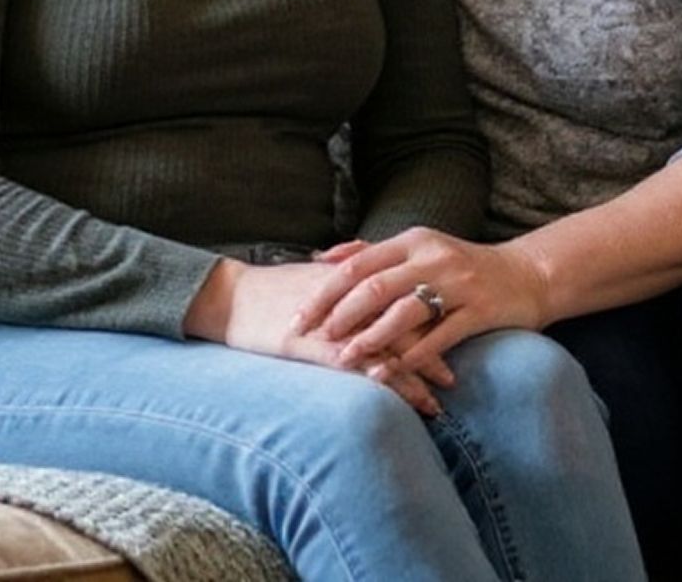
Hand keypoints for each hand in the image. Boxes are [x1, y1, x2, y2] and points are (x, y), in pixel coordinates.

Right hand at [187, 260, 456, 415]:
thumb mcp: (312, 280)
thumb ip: (345, 282)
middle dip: (431, 353)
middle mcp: (349, 299)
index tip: (451, 339)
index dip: (430, 320)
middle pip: (403, 324)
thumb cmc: (267, 292)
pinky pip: (353, 364)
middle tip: (454, 377)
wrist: (227, 297)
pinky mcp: (311, 344)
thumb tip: (371, 289)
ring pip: (384, 349)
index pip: (402, 298)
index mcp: (352, 279)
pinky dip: (378, 381)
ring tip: (435, 402)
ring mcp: (332, 322)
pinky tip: (395, 398)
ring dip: (412, 378)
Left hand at [294, 228, 552, 376]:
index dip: (325, 292)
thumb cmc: (465, 265)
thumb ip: (373, 252)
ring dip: (371, 338)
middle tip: (314, 339)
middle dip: (340, 315)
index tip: (298, 317)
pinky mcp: (480, 311)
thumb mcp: (421, 248)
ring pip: (405, 312)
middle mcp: (433, 258)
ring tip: (345, 360)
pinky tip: (388, 374)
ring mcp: (459, 285)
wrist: (529, 274)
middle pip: (376, 286)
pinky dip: (411, 357)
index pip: (358, 264)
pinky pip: (440, 336)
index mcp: (413, 241)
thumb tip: (323, 257)